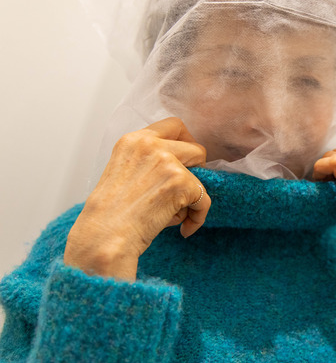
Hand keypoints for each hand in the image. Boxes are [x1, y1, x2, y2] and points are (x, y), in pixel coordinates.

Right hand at [64, 117, 210, 280]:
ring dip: (192, 197)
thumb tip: (182, 165)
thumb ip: (149, 162)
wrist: (104, 236)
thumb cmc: (111, 215)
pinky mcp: (181, 181)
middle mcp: (150, 144)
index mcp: (134, 140)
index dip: (186, 144)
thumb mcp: (124, 172)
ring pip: (201, 175)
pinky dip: (198, 216)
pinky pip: (204, 199)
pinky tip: (183, 229)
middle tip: (185, 190)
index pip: (174, 126)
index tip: (186, 162)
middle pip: (195, 147)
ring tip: (171, 215)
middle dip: (196, 170)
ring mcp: (167, 161)